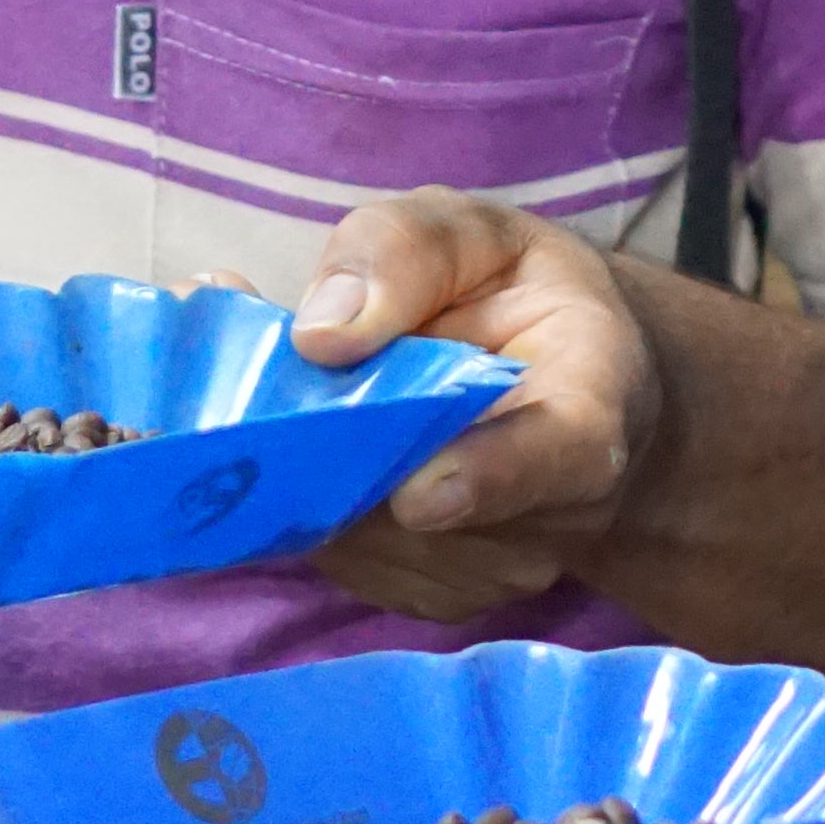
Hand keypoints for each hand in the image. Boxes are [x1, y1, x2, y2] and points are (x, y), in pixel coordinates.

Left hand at [285, 190, 664, 626]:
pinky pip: (339, 556)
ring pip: (363, 538)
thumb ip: (405, 253)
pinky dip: (290, 501)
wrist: (560, 374)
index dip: (490, 480)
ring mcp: (489, 566)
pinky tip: (272, 438)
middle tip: (235, 393)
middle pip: (425, 515)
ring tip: (245, 394)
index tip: (419, 494)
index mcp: (590, 404)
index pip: (559, 458)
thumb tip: (319, 334)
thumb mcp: (473, 231)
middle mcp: (552, 511)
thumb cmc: (514, 289)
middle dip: (325, 457)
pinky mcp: (425, 591)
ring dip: (289, 474)